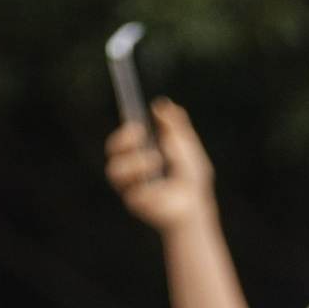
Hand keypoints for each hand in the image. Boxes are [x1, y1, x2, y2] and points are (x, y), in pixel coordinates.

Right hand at [105, 94, 215, 233]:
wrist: (196, 204)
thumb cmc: (189, 176)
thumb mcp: (186, 145)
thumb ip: (175, 126)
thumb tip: (162, 103)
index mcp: (138, 153)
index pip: (121, 140)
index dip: (125, 132)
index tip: (141, 126)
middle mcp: (129, 169)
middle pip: (112, 152)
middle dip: (123, 141)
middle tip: (142, 135)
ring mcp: (130, 187)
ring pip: (114, 172)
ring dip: (134, 163)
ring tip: (157, 161)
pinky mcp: (135, 204)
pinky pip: (133, 193)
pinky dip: (149, 187)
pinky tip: (163, 188)